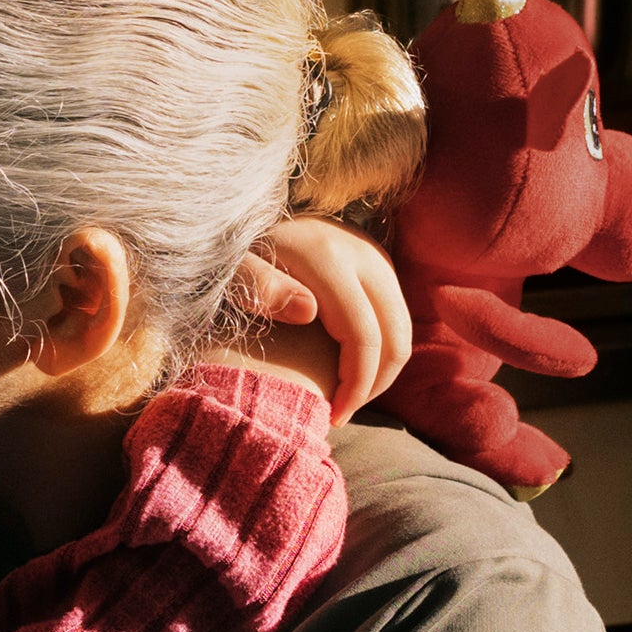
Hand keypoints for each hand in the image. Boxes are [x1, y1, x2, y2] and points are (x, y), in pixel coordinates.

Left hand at [232, 215, 415, 418]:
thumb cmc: (229, 255)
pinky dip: (382, 350)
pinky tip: (351, 371)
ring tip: (346, 398)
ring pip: (402, 328)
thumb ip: (258, 287)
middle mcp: (362, 252)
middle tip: (343, 413)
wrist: (243, 216)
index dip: (356, 385)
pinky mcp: (379, 262)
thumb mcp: (229, 270)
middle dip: (375, 384)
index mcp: (328, 258)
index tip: (332, 415)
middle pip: (395, 335)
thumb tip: (309, 311)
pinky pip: (395, 317)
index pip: (364, 336)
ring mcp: (375, 255)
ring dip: (382, 371)